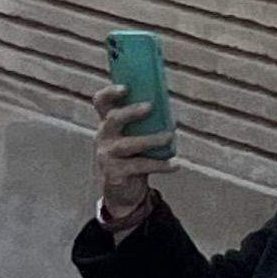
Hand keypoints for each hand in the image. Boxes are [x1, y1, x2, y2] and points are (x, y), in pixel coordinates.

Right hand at [92, 85, 172, 235]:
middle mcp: (103, 136)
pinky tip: (175, 164)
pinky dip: (160, 165)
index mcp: (108, 123)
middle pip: (113, 119)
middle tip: (150, 107)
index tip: (126, 87)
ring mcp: (107, 155)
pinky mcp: (115, 172)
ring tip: (169, 137)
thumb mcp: (136, 136)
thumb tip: (170, 113)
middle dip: (131, 112)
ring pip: (127, 144)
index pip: (101, 102)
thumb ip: (147, 123)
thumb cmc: (134, 156)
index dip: (110, 93)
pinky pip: (139, 166)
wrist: (124, 189)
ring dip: (150, 139)